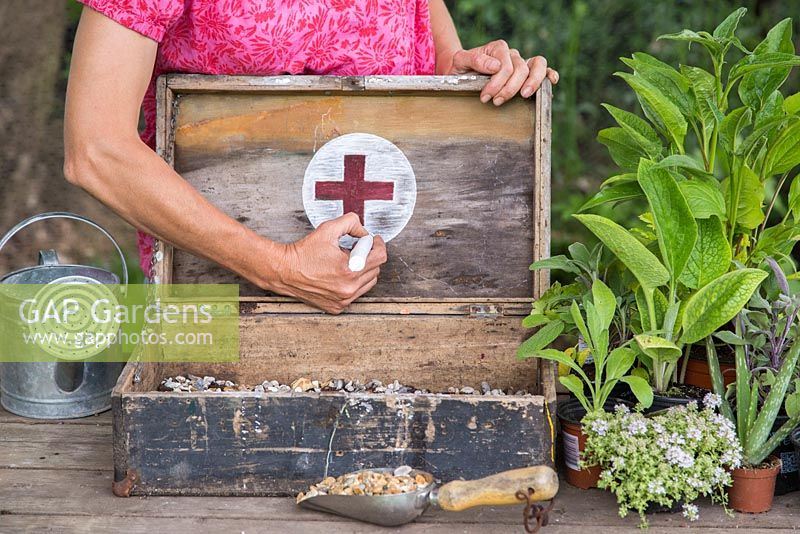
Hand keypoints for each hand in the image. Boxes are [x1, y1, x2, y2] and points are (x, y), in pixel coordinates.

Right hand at [265, 213, 386, 313]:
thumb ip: (351, 223)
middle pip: (376, 269)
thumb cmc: (303, 253)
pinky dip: (352, 283)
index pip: (380, 256)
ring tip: (346, 262)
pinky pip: (356, 293)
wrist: (284, 271)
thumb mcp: (328, 229)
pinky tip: (339, 274)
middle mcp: (348, 288)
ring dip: (362, 270)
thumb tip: (364, 231)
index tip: (372, 240)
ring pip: (368, 283)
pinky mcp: (337, 306)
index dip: (377, 244)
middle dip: (368, 256)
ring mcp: (343, 299)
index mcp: (349, 270)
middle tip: (354, 249)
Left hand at [444, 40, 558, 105]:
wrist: (461, 73)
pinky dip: (549, 74)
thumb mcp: (460, 61)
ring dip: (533, 82)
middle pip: (521, 68)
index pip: (506, 65)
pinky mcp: (527, 74)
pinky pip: (544, 70)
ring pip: (537, 66)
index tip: (485, 97)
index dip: (497, 83)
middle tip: (497, 102)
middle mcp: (512, 54)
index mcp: (498, 49)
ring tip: (524, 95)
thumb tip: (496, 65)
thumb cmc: (461, 68)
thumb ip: (474, 60)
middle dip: (510, 88)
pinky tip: (551, 82)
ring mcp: (521, 63)